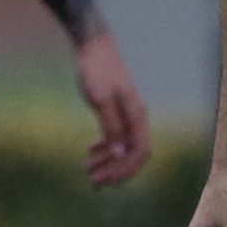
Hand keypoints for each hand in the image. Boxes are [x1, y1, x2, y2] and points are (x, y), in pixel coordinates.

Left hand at [74, 32, 150, 186]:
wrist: (92, 45)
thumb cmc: (97, 69)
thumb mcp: (101, 99)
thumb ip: (111, 127)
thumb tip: (119, 153)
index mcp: (137, 115)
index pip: (139, 152)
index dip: (125, 170)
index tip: (104, 179)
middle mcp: (136, 117)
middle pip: (133, 153)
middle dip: (115, 169)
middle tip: (93, 182)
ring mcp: (127, 114)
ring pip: (123, 146)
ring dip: (108, 161)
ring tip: (87, 170)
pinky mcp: (116, 110)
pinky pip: (116, 136)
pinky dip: (105, 147)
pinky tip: (90, 151)